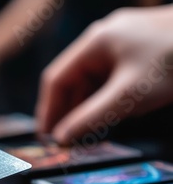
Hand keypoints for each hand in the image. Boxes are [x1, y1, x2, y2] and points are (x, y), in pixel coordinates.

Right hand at [36, 5, 172, 144]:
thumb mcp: (129, 96)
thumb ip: (92, 118)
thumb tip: (62, 138)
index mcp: (94, 43)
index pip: (56, 79)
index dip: (48, 110)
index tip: (46, 136)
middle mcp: (103, 41)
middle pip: (73, 82)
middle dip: (69, 113)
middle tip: (66, 142)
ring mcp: (122, 46)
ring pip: (93, 83)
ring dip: (89, 109)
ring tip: (87, 136)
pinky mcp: (138, 55)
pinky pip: (111, 81)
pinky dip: (107, 101)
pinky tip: (111, 119)